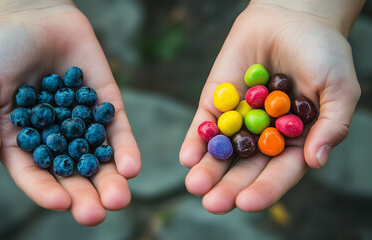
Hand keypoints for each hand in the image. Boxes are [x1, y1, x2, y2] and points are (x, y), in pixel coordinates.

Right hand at [0, 2, 139, 225]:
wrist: (33, 15)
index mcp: (23, 143)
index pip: (35, 175)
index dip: (46, 191)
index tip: (62, 202)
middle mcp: (56, 140)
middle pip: (72, 174)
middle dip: (85, 195)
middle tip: (97, 213)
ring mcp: (83, 123)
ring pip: (98, 158)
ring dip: (111, 180)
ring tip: (120, 197)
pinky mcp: (105, 105)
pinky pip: (116, 130)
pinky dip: (124, 148)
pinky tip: (131, 165)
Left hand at [179, 1, 360, 212]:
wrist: (291, 16)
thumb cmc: (322, 52)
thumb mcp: (339, 88)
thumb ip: (331, 125)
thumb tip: (315, 162)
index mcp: (294, 141)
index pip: (279, 172)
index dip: (265, 189)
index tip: (247, 202)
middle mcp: (263, 136)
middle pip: (245, 168)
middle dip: (229, 186)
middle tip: (213, 203)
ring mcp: (238, 120)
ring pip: (221, 151)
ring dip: (208, 170)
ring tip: (196, 185)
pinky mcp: (217, 101)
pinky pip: (204, 125)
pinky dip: (195, 140)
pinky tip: (188, 157)